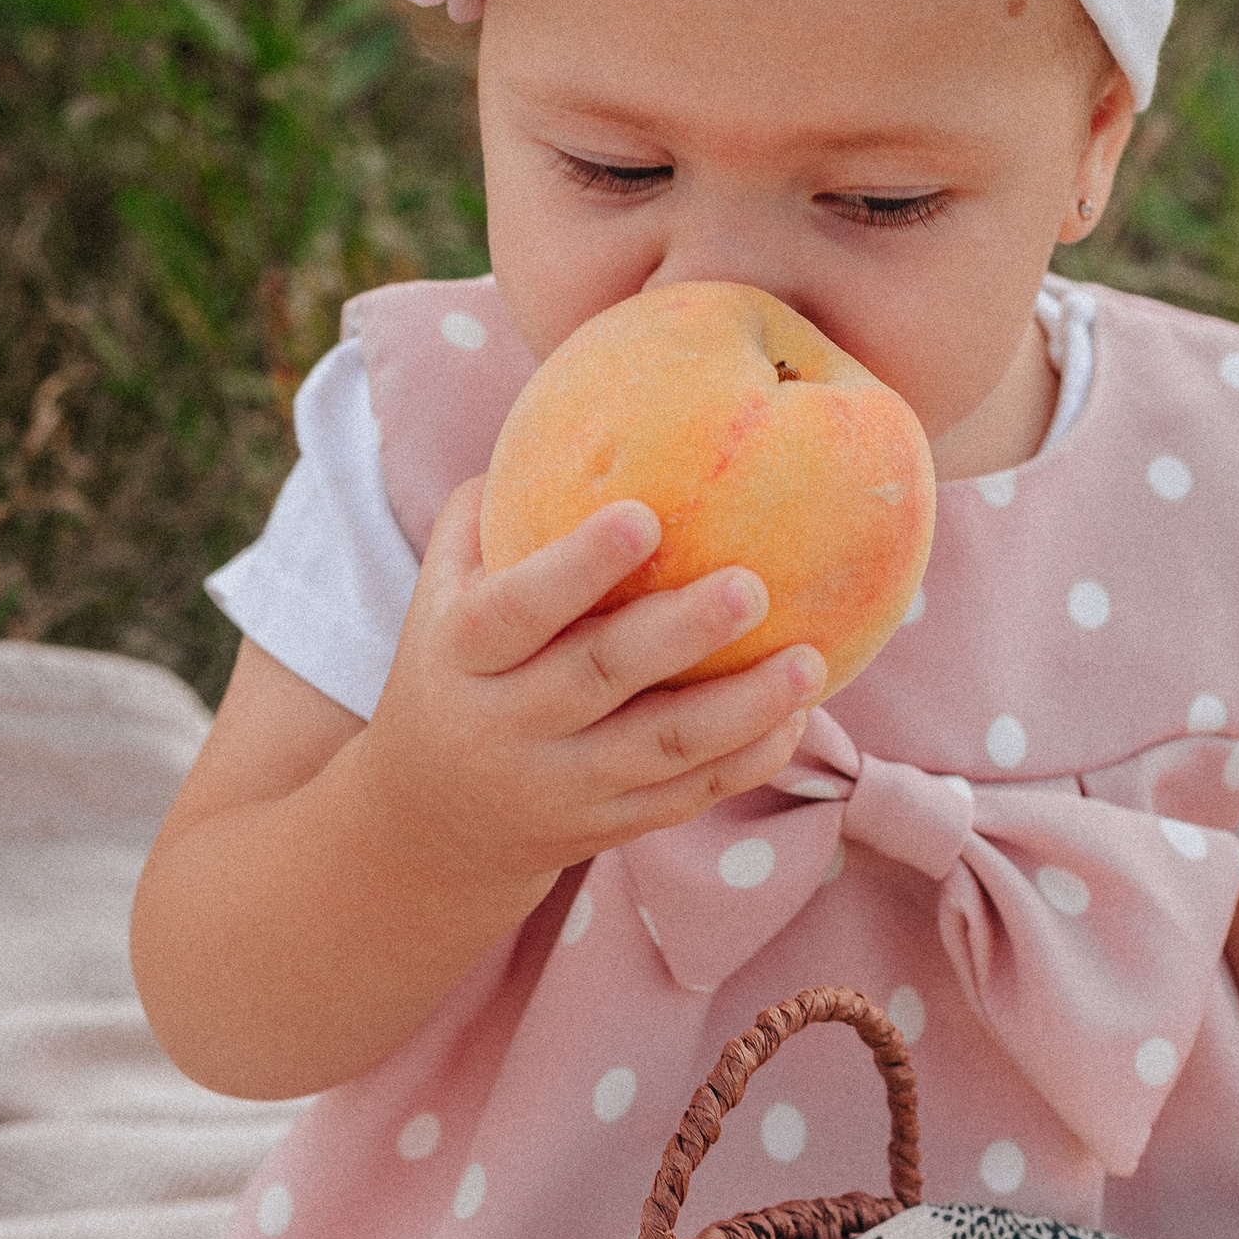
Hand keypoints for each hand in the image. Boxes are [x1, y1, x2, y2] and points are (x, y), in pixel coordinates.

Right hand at [353, 475, 825, 910]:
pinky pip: (684, 797)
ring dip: (739, 707)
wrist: (431, 822)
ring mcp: (560, 785)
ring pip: (658, 749)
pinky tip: (796, 717)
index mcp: (462, 653)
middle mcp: (506, 723)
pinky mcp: (607, 827)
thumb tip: (585, 411)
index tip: (643, 516)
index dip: (575, 566)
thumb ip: (497, 511)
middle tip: (751, 584)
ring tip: (808, 662)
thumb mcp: (443, 590)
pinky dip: (744, 761)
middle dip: (679, 633)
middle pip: (597, 677)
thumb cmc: (456, 666)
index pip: (514, 609)